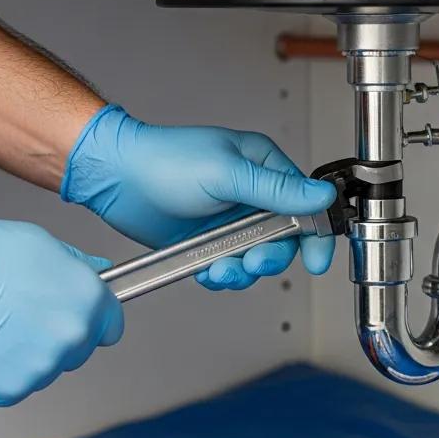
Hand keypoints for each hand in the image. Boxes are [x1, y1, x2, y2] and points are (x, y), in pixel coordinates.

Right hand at [0, 207, 122, 405]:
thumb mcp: (40, 244)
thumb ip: (75, 266)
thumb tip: (95, 272)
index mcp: (87, 300)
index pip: (110, 325)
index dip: (92, 320)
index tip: (77, 317)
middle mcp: (72, 336)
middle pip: (78, 349)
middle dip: (58, 336)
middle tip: (24, 315)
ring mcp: (43, 367)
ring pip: (46, 369)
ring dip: (29, 354)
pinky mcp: (11, 388)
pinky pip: (16, 385)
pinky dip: (1, 371)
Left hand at [61, 105, 336, 290]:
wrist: (116, 178)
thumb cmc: (164, 161)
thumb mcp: (226, 173)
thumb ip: (275, 189)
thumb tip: (322, 196)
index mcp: (263, 167)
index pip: (306, 204)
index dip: (315, 234)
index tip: (315, 261)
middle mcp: (251, 195)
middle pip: (283, 239)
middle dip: (269, 257)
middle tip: (252, 263)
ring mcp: (229, 221)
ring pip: (255, 258)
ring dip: (242, 271)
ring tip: (221, 269)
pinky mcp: (208, 242)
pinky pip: (228, 268)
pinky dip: (220, 276)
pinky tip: (207, 271)